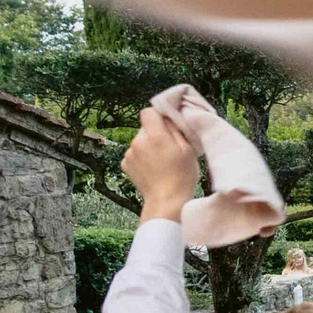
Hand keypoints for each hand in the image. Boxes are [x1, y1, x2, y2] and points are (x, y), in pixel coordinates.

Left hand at [122, 109, 199, 224]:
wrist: (166, 200)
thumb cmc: (182, 175)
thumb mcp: (188, 149)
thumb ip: (176, 129)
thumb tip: (168, 117)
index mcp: (155, 135)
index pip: (148, 112)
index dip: (158, 116)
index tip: (167, 124)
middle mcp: (138, 141)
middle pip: (145, 128)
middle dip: (156, 133)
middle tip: (170, 148)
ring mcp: (129, 153)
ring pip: (140, 141)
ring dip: (149, 146)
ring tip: (162, 162)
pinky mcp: (125, 163)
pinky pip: (134, 153)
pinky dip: (142, 158)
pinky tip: (152, 169)